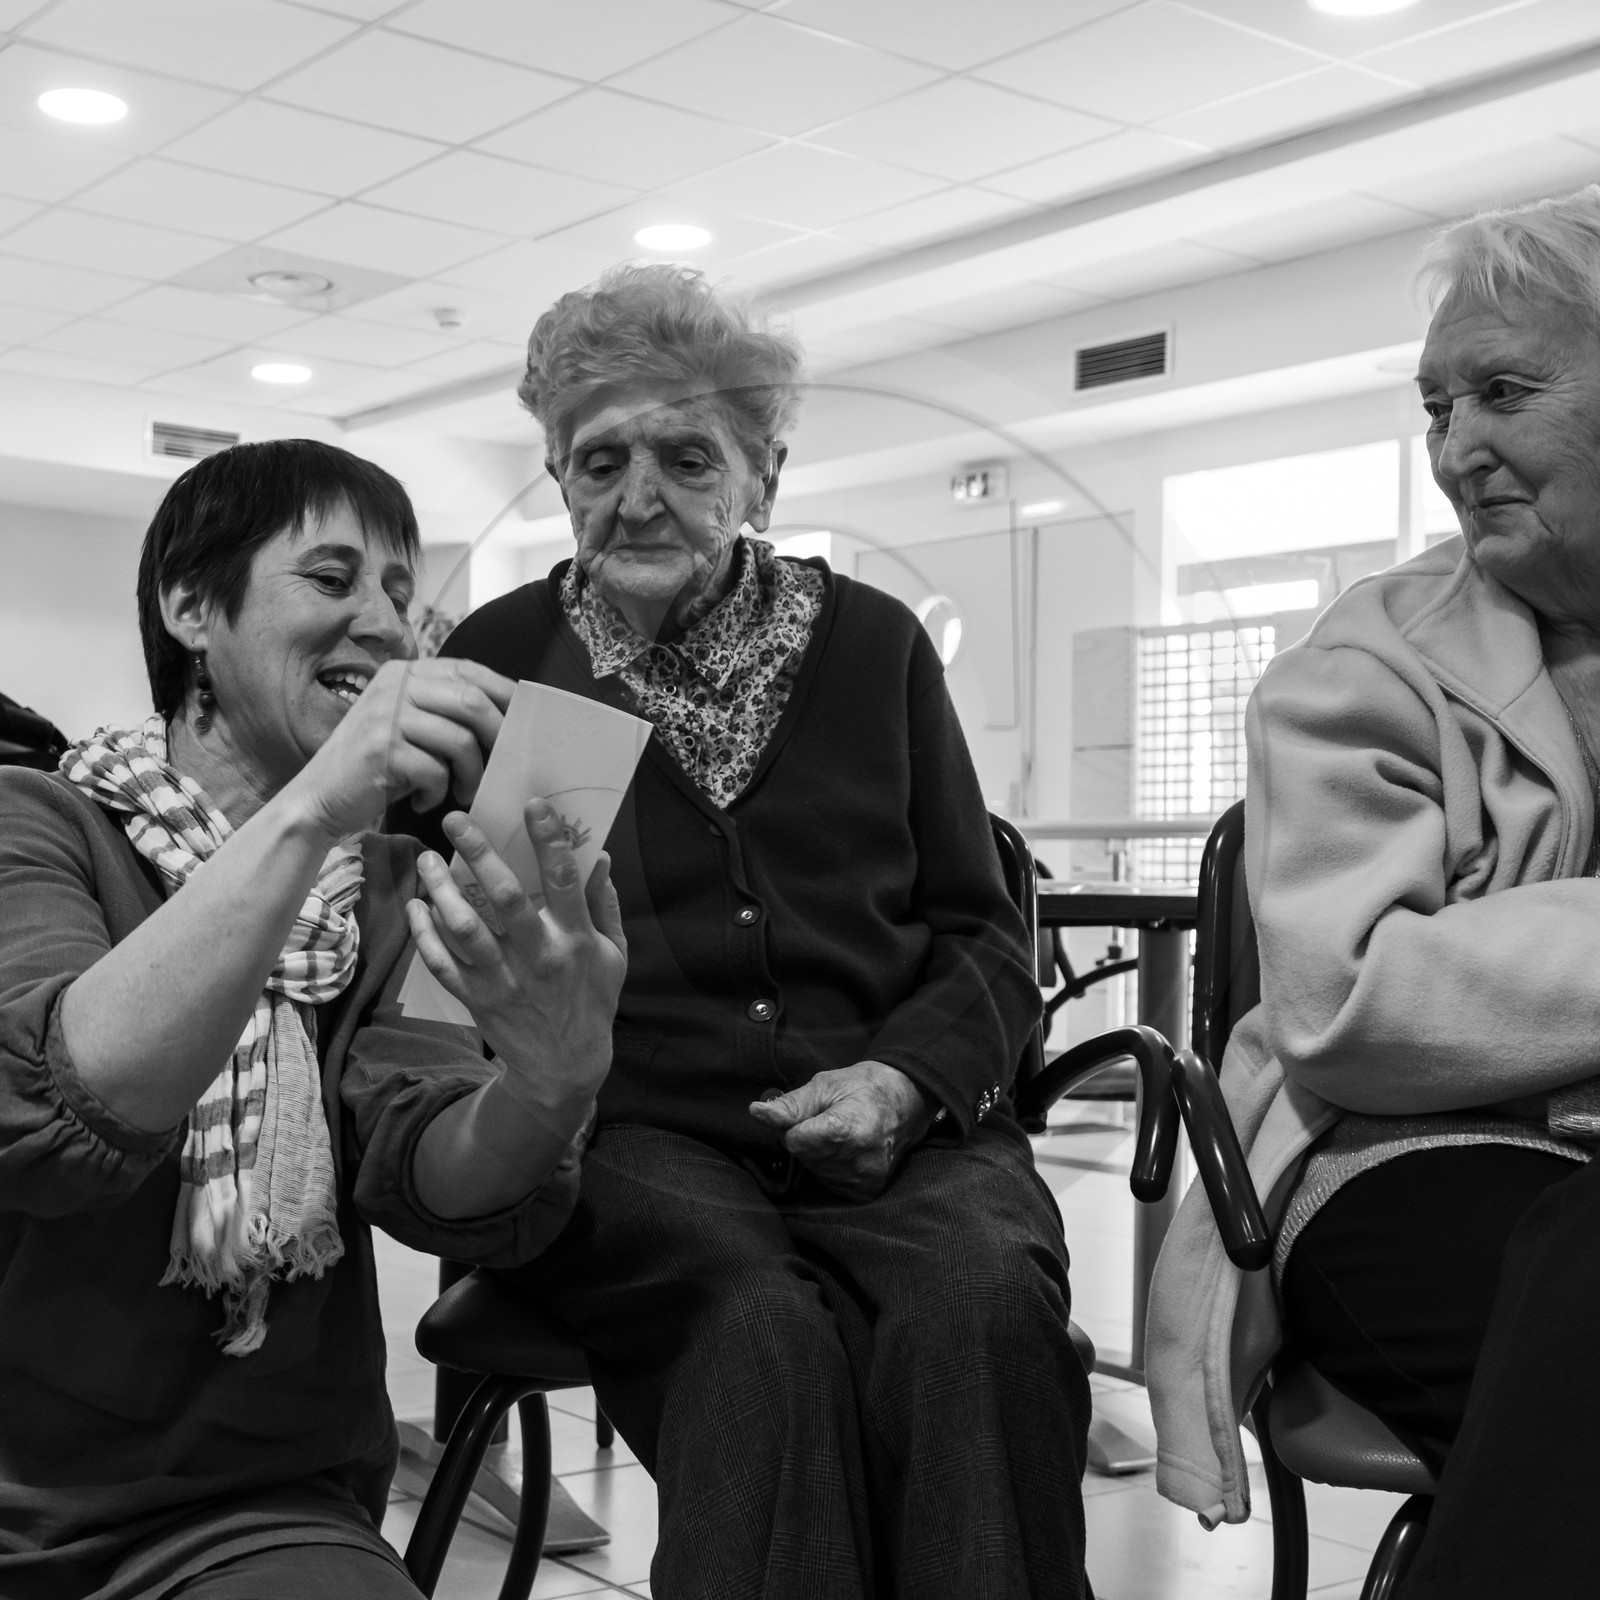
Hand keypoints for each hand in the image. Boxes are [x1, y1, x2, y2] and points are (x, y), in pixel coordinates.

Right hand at [287, 658, 514, 839]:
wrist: (318, 799)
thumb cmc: (376, 767)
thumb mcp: (407, 725)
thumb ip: (444, 711)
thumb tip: (509, 715)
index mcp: (403, 672)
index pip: (467, 670)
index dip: (503, 692)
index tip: (525, 717)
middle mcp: (394, 687)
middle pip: (471, 702)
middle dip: (498, 736)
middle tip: (505, 764)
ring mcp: (385, 717)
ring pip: (460, 740)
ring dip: (471, 773)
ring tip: (463, 791)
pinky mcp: (381, 751)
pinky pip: (435, 771)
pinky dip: (438, 793)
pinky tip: (424, 801)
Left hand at [406, 800, 626, 1098]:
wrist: (562, 1068)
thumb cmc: (592, 1002)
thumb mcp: (615, 954)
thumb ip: (606, 905)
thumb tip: (600, 857)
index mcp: (575, 939)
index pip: (562, 880)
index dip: (548, 839)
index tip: (534, 805)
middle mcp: (537, 955)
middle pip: (502, 897)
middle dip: (478, 853)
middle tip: (455, 821)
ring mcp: (502, 978)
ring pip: (463, 928)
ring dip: (440, 891)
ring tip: (427, 860)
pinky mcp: (475, 997)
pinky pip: (441, 962)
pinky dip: (423, 933)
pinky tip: (416, 907)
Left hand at [747, 1061, 937, 1199]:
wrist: (907, 1101)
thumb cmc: (863, 1088)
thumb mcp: (825, 1085)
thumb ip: (790, 1104)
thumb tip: (757, 1113)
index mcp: (846, 1130)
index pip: (794, 1141)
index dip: (797, 1125)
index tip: (814, 1113)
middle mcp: (858, 1161)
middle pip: (804, 1157)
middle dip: (808, 1140)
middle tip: (831, 1120)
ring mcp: (864, 1179)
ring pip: (815, 1172)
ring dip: (820, 1155)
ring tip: (843, 1134)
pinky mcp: (867, 1191)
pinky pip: (831, 1183)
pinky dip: (833, 1168)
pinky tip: (849, 1151)